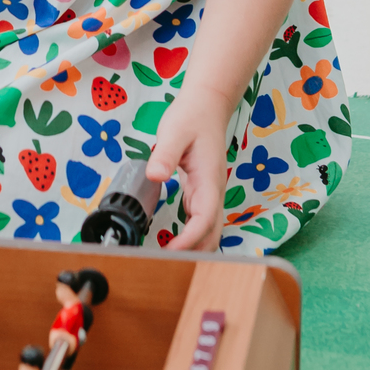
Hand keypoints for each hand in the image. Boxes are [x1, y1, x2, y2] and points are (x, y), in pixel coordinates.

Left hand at [147, 86, 231, 251]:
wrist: (207, 105)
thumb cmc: (193, 116)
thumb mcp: (175, 131)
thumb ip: (165, 154)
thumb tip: (156, 176)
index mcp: (209, 179)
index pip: (204, 219)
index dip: (190, 239)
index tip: (171, 252)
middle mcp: (213, 190)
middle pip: (212, 233)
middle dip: (195, 253)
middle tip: (167, 264)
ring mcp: (210, 192)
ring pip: (209, 229)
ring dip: (195, 247)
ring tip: (169, 259)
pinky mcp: (202, 190)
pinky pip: (201, 219)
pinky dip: (191, 235)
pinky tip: (175, 241)